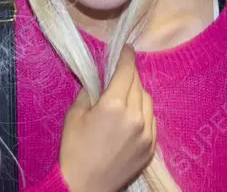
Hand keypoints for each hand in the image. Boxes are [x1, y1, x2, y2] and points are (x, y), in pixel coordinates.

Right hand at [59, 46, 155, 191]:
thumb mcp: (75, 114)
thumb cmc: (74, 149)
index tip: (126, 48)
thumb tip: (99, 78)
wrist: (85, 187)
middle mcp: (135, 117)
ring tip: (125, 95)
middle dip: (129, 74)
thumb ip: (89, 91)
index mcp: (114, 106)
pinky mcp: (151, 148)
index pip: (126, 71)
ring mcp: (147, 134)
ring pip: (148, 101)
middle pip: (138, 84)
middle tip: (120, 72)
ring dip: (138, 92)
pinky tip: (131, 116)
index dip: (127, 57)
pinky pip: (152, 120)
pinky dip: (143, 112)